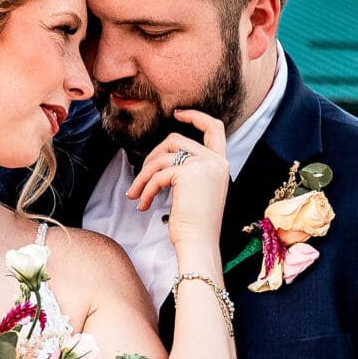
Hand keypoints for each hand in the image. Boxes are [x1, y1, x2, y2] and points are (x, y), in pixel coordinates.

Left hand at [128, 109, 229, 249]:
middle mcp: (216, 161)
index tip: (177, 114)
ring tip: (136, 195)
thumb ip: (191, 170)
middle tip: (141, 177)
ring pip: (162, 157)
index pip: (214, 128)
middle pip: (176, 140)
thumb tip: (161, 156)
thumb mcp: (198, 191)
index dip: (195, 116)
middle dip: (152, 157)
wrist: (200, 244)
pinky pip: (157, 174)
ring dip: (144, 176)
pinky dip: (145, 189)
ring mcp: (204, 165)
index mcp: (221, 164)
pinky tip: (143, 206)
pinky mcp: (188, 173)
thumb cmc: (196, 225)